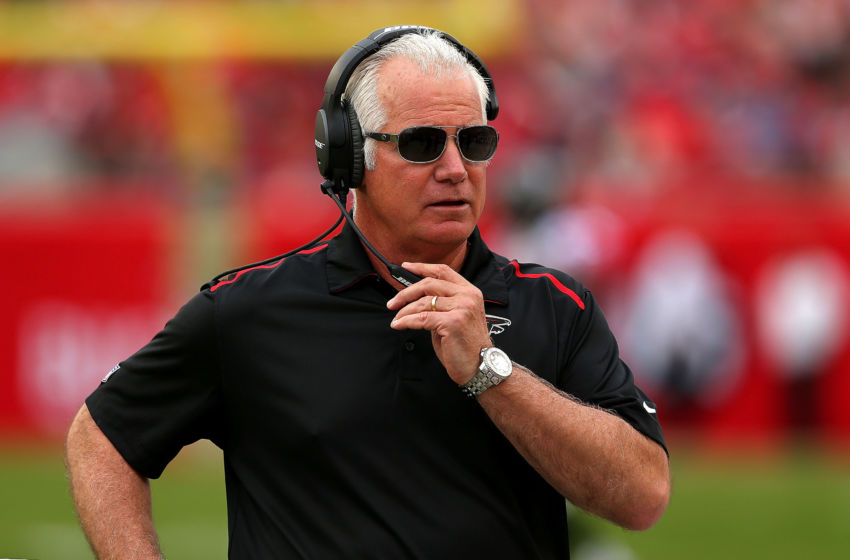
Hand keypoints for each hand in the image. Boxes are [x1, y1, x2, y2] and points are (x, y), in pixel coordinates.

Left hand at [386, 262, 491, 383]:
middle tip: (393, 302)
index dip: (422, 267)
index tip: (406, 267)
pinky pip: (422, 318)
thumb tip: (415, 299)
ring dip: (404, 311)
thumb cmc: (465, 345)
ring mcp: (462, 308)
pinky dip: (406, 321)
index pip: (443, 271)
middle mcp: (468, 296)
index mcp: (470, 291)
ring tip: (397, 318)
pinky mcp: (453, 322)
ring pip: (423, 302)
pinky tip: (399, 325)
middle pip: (429, 284)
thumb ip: (441, 304)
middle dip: (406, 293)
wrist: (480, 366)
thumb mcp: (456, 317)